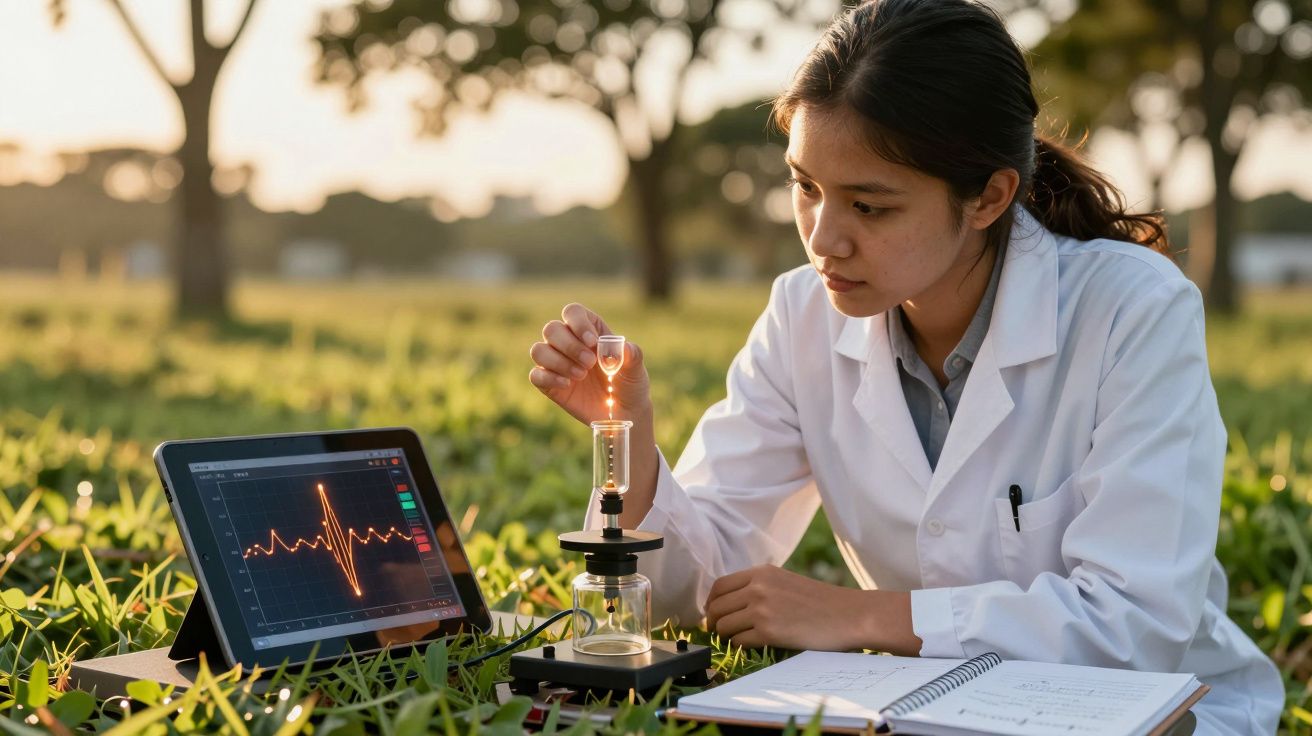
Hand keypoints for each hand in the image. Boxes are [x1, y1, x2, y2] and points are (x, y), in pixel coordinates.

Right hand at [528, 303, 652, 427]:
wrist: (624, 413)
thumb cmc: (630, 384)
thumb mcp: (636, 368)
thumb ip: (630, 355)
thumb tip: (618, 347)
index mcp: (589, 330)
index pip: (573, 312)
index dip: (578, 323)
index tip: (592, 342)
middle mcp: (569, 343)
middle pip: (551, 329)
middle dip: (569, 345)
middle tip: (590, 364)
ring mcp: (557, 363)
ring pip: (538, 350)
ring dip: (558, 362)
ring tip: (581, 375)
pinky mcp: (549, 384)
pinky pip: (535, 375)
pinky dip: (549, 378)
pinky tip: (568, 385)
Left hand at [704, 565, 921, 654]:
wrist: (848, 615)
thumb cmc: (820, 602)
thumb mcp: (786, 581)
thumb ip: (758, 586)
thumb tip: (726, 603)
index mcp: (761, 572)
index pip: (719, 586)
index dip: (711, 603)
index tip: (713, 614)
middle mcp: (758, 587)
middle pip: (717, 607)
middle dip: (714, 622)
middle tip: (720, 632)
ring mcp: (762, 609)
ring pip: (724, 626)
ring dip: (727, 636)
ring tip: (738, 639)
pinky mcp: (768, 631)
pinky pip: (739, 642)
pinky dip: (740, 646)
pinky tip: (752, 646)